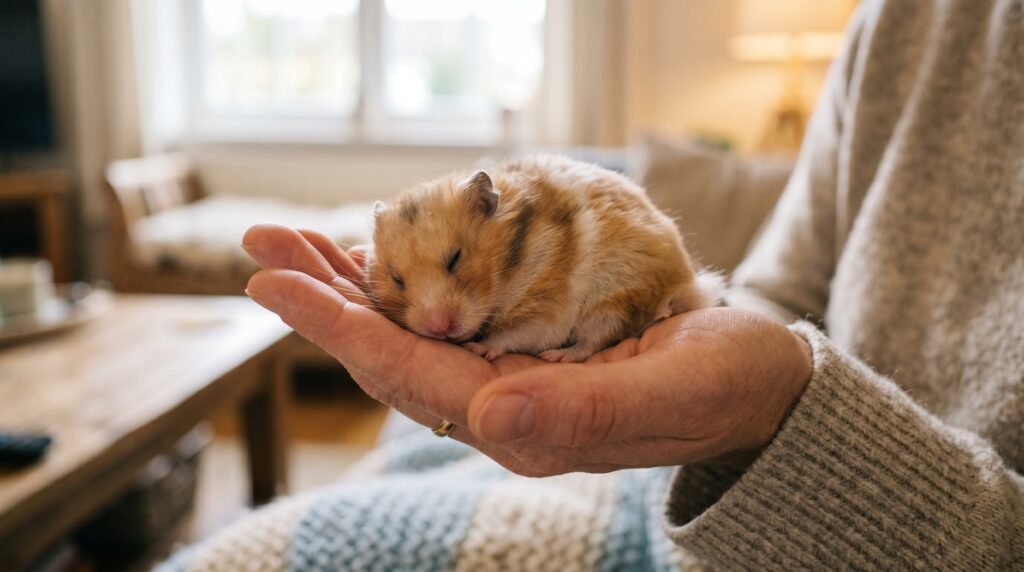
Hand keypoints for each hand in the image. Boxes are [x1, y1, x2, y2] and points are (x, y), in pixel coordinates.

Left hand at [242, 224, 812, 475]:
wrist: (758, 387)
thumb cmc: (726, 385)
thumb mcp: (674, 393)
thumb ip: (586, 411)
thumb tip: (488, 415)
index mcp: (526, 424)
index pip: (408, 374)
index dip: (336, 326)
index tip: (273, 281)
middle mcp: (502, 408)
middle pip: (391, 350)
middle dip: (323, 297)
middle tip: (263, 241)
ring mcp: (508, 381)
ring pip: (410, 332)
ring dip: (351, 287)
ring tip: (298, 243)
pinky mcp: (523, 354)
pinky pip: (445, 320)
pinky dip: (403, 285)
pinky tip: (374, 259)